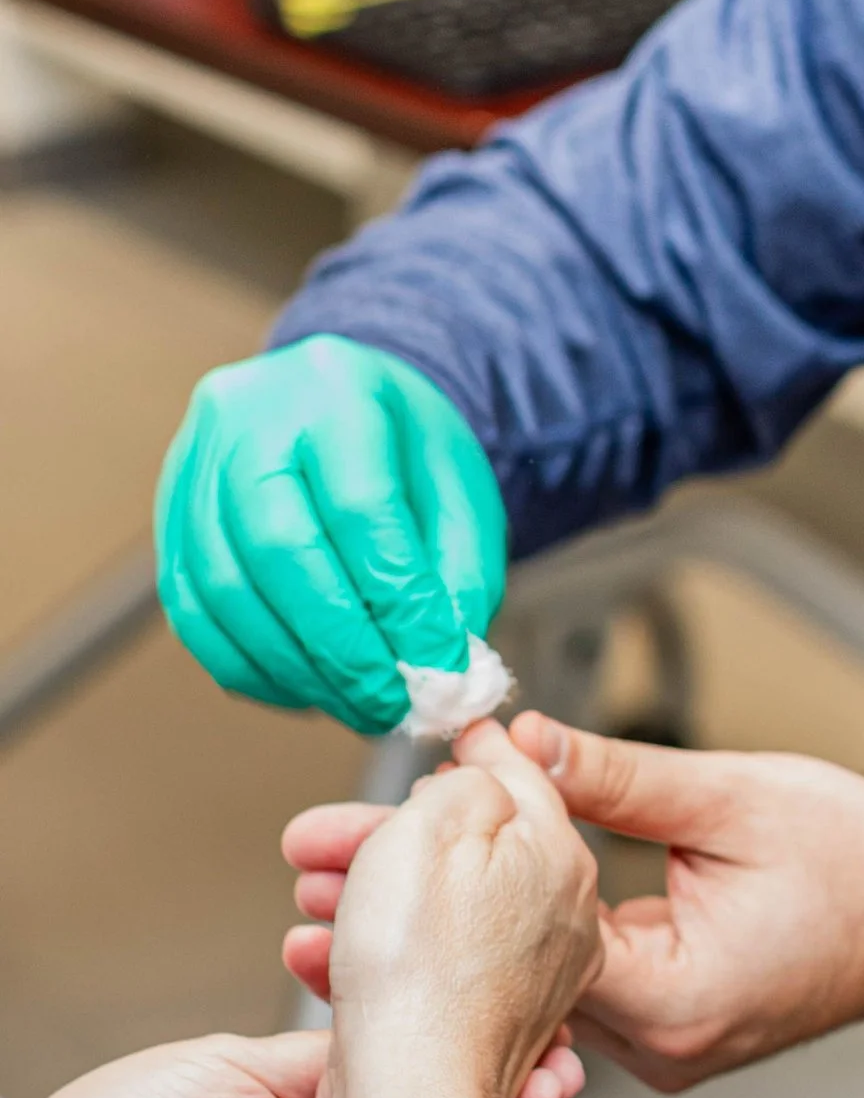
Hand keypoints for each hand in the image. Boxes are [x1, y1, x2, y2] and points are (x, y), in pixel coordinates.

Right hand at [155, 335, 506, 731]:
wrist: (333, 398)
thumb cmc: (402, 445)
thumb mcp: (459, 484)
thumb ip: (461, 570)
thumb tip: (443, 665)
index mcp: (336, 390)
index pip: (360, 507)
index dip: (397, 599)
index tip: (436, 665)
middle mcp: (247, 418)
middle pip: (278, 549)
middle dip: (340, 647)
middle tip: (389, 704)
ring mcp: (193, 466)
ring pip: (224, 589)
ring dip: (293, 669)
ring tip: (354, 707)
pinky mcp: (168, 517)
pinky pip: (192, 611)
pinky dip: (249, 667)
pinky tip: (302, 690)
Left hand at [285, 717, 863, 1090]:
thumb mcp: (736, 795)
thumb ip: (612, 777)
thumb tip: (511, 743)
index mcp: (670, 1001)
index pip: (515, 940)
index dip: (426, 881)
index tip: (340, 842)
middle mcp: (655, 1046)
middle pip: (499, 973)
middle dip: (406, 912)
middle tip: (307, 862)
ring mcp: (662, 1046)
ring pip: (527, 983)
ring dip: (449, 926)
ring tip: (342, 885)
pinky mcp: (671, 1026)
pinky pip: (569, 987)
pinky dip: (511, 940)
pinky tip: (451, 902)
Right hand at [323, 720, 602, 1097]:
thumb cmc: (421, 972)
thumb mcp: (436, 825)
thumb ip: (471, 781)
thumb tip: (489, 764)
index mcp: (560, 859)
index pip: (519, 782)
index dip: (471, 755)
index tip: (448, 738)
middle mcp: (560, 920)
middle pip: (469, 850)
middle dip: (387, 835)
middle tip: (321, 835)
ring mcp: (531, 978)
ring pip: (441, 910)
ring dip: (367, 894)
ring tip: (308, 894)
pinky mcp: (491, 1026)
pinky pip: (430, 969)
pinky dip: (375, 954)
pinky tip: (322, 955)